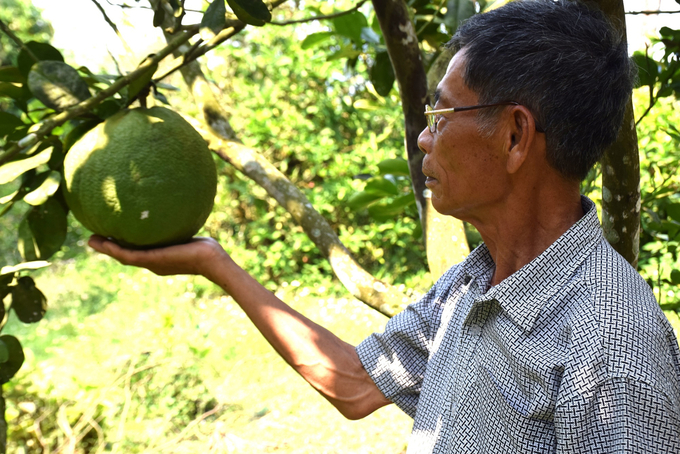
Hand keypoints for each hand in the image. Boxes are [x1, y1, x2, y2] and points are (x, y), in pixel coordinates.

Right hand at [87, 235, 229, 277]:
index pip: (137, 251)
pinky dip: (114, 250)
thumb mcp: (186, 233)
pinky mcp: (153, 260)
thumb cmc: (206, 247)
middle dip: (108, 248)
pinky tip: (103, 242)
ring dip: (106, 249)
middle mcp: (153, 262)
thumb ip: (177, 224)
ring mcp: (152, 263)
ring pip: (122, 257)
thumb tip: (177, 205)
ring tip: (90, 240)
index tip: (110, 235)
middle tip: (92, 239)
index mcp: (159, 257)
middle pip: (125, 255)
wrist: (212, 260)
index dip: (122, 245)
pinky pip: (129, 255)